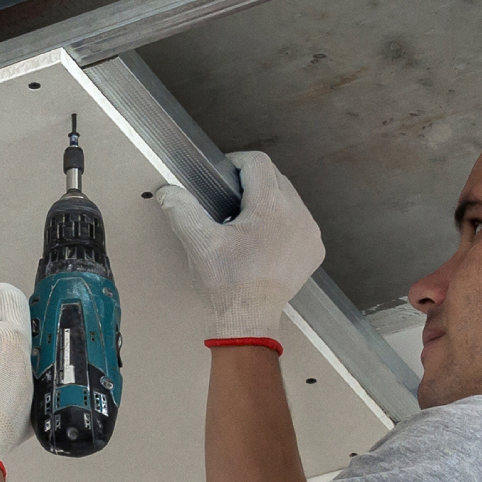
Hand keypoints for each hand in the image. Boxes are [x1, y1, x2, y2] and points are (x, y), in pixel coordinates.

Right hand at [155, 152, 324, 342]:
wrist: (248, 319)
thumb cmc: (226, 282)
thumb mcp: (199, 243)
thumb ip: (181, 209)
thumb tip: (167, 191)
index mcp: (270, 206)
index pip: (257, 162)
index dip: (236, 163)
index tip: (222, 179)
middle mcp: (297, 214)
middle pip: (275, 178)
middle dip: (252, 184)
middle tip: (229, 205)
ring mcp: (310, 232)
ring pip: (289, 198)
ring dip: (268, 202)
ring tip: (246, 224)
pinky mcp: (314, 249)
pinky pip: (299, 221)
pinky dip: (283, 223)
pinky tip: (264, 241)